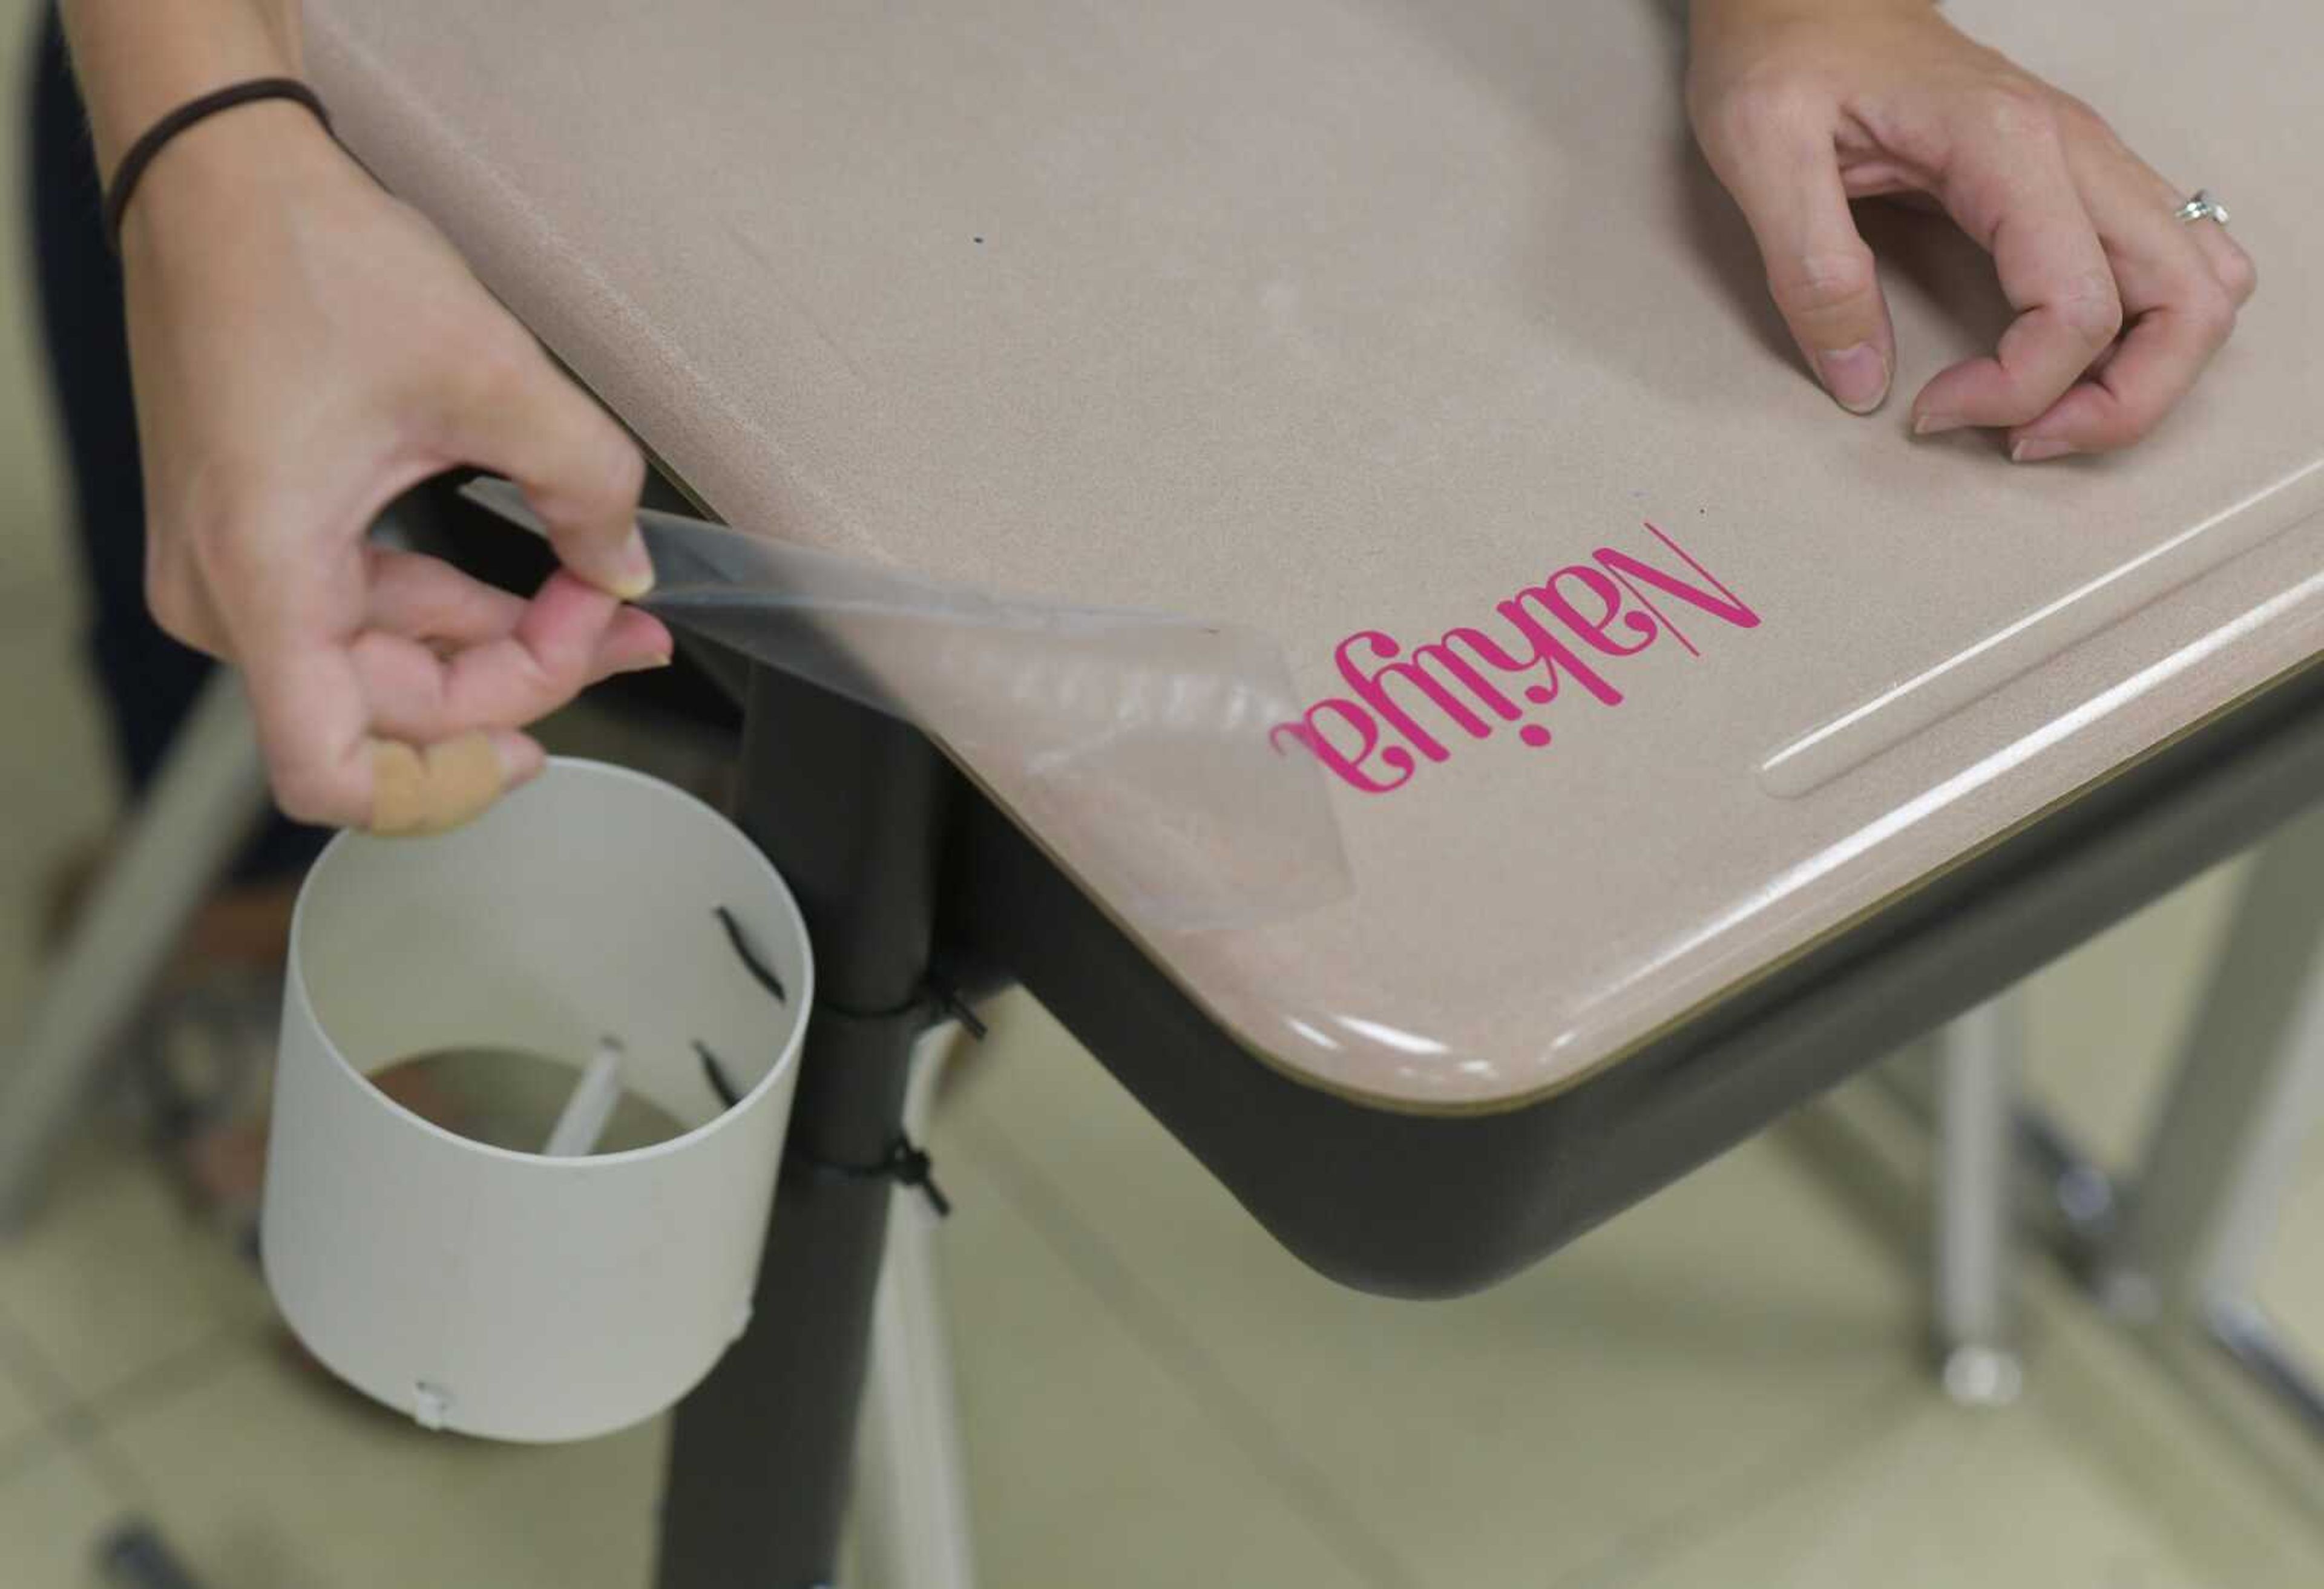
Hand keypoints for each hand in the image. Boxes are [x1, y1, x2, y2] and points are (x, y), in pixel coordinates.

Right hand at [120, 103, 671, 831]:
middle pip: (388, 718)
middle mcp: (225, 596)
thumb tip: (626, 567)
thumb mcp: (492, 373)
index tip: (543, 737)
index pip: (330, 774)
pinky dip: (452, 608)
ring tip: (599, 594)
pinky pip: (363, 616)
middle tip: (617, 620)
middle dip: (519, 680)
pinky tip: (532, 574)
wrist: (220, 176)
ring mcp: (232, 573)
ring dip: (498, 645)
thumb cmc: (309, 257)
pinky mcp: (254, 543)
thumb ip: (586, 484)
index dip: (446, 786)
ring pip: (385, 670)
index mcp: (263, 575)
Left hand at [1687, 0, 2254, 457]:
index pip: (2076, 305)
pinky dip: (2139, 332)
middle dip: (2122, 401)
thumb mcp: (1763, 155)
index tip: (1929, 411)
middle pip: (2189, 299)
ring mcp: (2090, 163)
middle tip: (2020, 439)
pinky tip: (2057, 360)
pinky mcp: (2078, 180)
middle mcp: (2076, 151)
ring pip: (2202, 283)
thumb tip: (1862, 381)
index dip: (2015, 388)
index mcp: (2008, 146)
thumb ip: (1812, 271)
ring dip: (2146, 371)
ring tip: (2045, 413)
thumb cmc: (1785, 56)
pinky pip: (2166, 263)